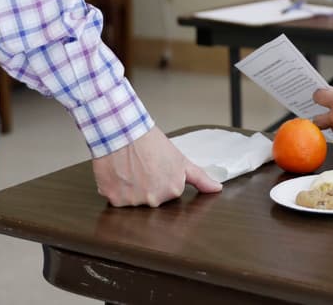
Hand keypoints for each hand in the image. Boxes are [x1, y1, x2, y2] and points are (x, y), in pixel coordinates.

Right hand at [91, 127, 221, 206]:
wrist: (123, 131)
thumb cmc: (150, 142)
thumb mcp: (180, 159)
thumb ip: (200, 178)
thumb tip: (217, 189)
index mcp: (173, 190)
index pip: (168, 193)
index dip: (160, 178)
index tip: (155, 166)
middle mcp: (155, 200)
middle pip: (151, 199)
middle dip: (146, 185)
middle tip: (142, 166)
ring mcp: (135, 202)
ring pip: (133, 201)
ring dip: (130, 188)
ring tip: (129, 167)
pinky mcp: (115, 200)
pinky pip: (116, 200)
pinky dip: (115, 188)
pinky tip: (118, 172)